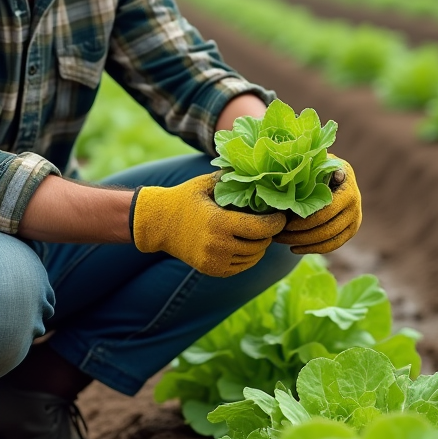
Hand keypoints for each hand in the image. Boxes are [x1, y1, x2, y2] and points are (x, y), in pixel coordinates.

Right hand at [131, 173, 286, 276]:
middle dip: (269, 234)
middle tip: (270, 222)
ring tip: (258, 232)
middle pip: (260, 245)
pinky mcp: (211, 270)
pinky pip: (241, 266)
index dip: (276, 222)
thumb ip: (231, 177)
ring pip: (253, 258)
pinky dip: (247, 257)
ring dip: (259, 246)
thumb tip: (257, 169)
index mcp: (219, 223)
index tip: (281, 215)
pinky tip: (244, 243)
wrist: (156, 224)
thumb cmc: (183, 199)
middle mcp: (218, 246)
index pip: (261, 228)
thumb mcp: (205, 183)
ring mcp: (214, 261)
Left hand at [273, 159, 360, 253]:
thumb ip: (309, 170)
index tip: (283, 221)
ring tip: (282, 240)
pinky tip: (294, 249)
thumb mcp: (315, 164)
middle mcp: (355, 205)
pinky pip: (332, 245)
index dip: (303, 220)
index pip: (325, 212)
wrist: (336, 173)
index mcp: (346, 188)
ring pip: (328, 240)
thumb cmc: (318, 167)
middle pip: (326, 229)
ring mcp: (355, 219)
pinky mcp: (351, 231)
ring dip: (303, 243)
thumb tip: (295, 178)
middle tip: (278, 234)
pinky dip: (312, 249)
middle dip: (300, 234)